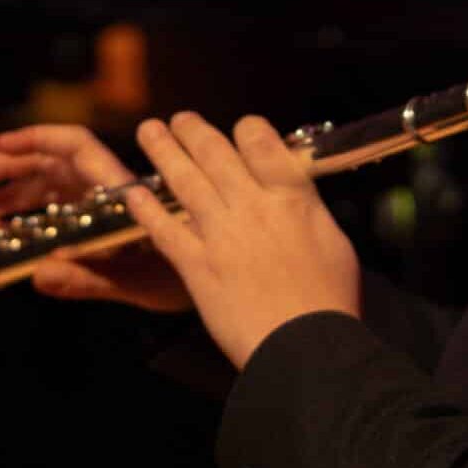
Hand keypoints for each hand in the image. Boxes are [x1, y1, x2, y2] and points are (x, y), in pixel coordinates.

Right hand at [0, 124, 193, 312]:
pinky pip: (54, 217)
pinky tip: (0, 232)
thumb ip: (90, 279)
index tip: (0, 144)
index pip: (76, 148)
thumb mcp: (139, 283)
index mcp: (118, 194)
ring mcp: (98, 211)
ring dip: (9, 197)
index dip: (37, 139)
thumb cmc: (186, 282)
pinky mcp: (95, 232)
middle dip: (6, 171)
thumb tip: (38, 275)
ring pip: (46, 191)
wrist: (220, 294)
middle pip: (49, 166)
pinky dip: (25, 221)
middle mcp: (105, 195)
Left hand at [121, 112, 360, 369]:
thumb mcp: (334, 243)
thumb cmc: (329, 302)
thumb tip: (294, 193)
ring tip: (148, 131)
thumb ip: (307, 211)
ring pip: (184, 180)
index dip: (246, 129)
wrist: (306, 347)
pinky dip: (146, 208)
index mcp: (291, 198)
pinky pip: (164, 229)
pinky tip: (133, 192)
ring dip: (162, 151)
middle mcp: (252, 207)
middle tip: (178, 119)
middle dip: (193, 130)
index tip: (238, 128)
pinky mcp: (197, 266)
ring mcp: (221, 235)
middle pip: (215, 153)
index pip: (262, 143)